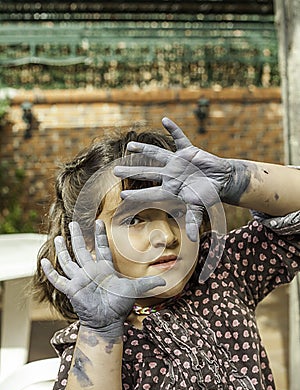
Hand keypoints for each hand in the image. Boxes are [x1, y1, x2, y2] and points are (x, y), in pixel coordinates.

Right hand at [41, 220, 164, 338]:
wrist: (107, 321)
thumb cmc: (119, 305)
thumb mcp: (134, 290)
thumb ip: (148, 283)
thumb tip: (165, 280)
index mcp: (104, 268)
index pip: (100, 247)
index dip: (99, 235)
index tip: (98, 221)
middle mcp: (90, 271)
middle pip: (81, 250)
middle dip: (78, 236)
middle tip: (74, 223)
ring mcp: (80, 279)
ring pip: (68, 261)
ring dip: (63, 250)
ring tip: (57, 238)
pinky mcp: (71, 289)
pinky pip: (58, 279)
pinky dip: (51, 271)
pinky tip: (44, 262)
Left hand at [114, 117, 245, 240]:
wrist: (221, 181)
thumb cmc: (208, 196)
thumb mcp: (200, 208)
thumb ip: (194, 222)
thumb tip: (192, 240)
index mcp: (171, 189)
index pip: (151, 193)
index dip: (137, 195)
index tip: (122, 197)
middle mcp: (170, 175)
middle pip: (147, 173)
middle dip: (131, 172)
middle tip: (114, 172)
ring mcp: (178, 163)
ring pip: (158, 155)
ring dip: (144, 150)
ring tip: (130, 146)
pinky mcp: (188, 151)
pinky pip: (180, 138)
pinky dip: (174, 129)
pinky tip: (164, 120)